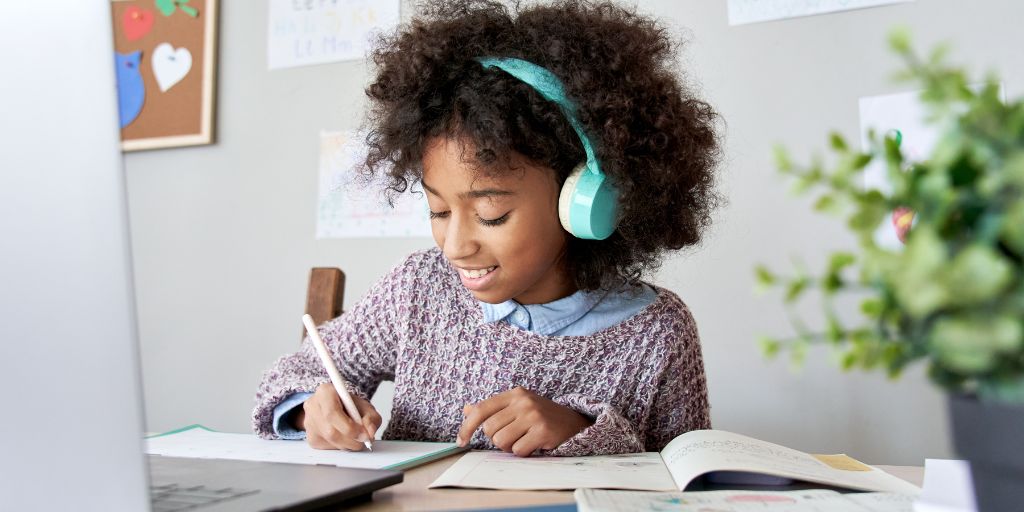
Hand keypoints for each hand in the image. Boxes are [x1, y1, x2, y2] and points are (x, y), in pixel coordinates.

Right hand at [295, 382, 380, 450]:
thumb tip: (370, 432)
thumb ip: (371, 418)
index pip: (332, 413)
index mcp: (325, 392)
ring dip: (348, 444)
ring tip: (356, 437)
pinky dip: (342, 446)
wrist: (338, 407)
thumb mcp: (365, 406)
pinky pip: (329, 448)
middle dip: (351, 439)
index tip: (364, 434)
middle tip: (364, 439)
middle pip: (331, 431)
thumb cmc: (350, 405)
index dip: (349, 428)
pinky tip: (346, 438)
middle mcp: (313, 406)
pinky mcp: (311, 438)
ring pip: (330, 441)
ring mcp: (309, 423)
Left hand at [457, 387, 592, 456]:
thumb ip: (493, 409)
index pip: (482, 410)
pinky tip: (534, 444)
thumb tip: (467, 410)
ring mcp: (533, 415)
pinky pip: (517, 450)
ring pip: (501, 441)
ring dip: (510, 447)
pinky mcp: (542, 431)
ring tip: (524, 440)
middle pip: (490, 429)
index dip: (467, 426)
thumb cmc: (541, 416)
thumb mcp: (518, 406)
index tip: (461, 441)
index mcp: (515, 393)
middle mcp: (523, 401)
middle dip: (497, 439)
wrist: (574, 422)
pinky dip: (523, 452)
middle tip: (514, 436)